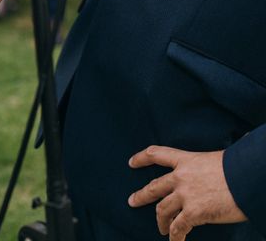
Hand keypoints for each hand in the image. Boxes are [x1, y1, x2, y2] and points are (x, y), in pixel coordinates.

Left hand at [128, 146, 246, 239]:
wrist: (246, 178)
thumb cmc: (239, 166)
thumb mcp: (219, 157)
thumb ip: (212, 161)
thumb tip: (236, 147)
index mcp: (186, 160)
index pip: (156, 154)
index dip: (141, 158)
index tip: (131, 162)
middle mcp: (180, 177)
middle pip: (154, 187)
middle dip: (141, 195)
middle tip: (132, 201)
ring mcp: (185, 195)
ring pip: (163, 209)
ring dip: (160, 221)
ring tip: (160, 228)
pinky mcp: (194, 213)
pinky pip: (178, 227)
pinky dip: (175, 236)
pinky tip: (174, 240)